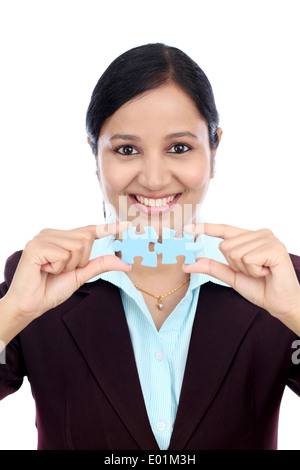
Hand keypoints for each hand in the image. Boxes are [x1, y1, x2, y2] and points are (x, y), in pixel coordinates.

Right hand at [4, 222, 131, 320]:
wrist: (30, 305)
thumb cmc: (52, 289)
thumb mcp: (81, 275)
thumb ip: (100, 265)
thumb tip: (126, 263)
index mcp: (62, 238)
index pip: (89, 230)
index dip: (108, 228)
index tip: (127, 225)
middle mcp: (52, 233)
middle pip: (86, 239)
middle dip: (79, 261)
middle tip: (61, 270)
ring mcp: (42, 237)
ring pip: (76, 246)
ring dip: (68, 265)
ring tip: (51, 270)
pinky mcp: (35, 246)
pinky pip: (62, 255)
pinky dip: (57, 267)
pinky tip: (43, 270)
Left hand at [182, 223, 299, 333]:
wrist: (281, 303)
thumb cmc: (261, 288)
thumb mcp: (232, 276)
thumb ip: (212, 267)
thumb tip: (188, 264)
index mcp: (250, 237)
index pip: (224, 230)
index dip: (205, 228)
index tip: (187, 229)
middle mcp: (260, 233)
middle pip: (225, 246)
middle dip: (235, 265)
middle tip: (254, 272)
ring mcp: (269, 238)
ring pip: (235, 252)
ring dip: (245, 269)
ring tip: (262, 272)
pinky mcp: (275, 247)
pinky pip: (248, 258)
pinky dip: (254, 271)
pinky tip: (267, 272)